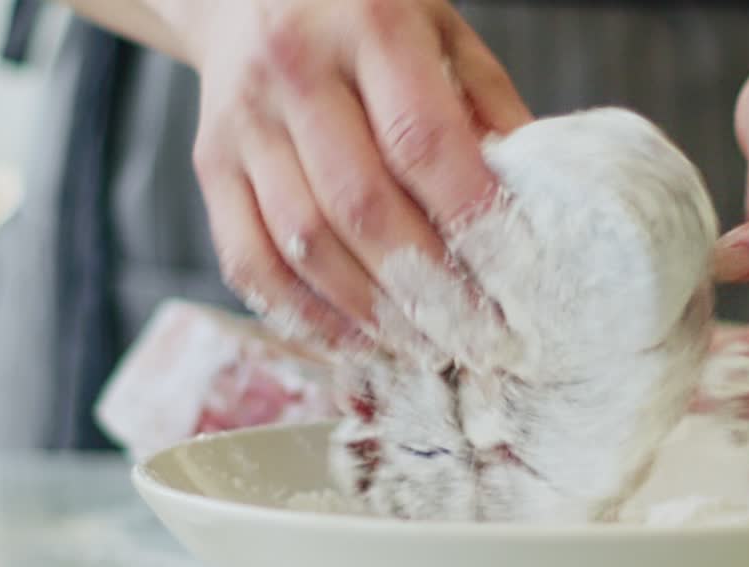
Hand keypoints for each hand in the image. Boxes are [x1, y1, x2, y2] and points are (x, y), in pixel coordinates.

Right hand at [174, 0, 530, 347]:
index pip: (424, 141)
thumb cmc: (368, 16)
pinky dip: (306, 315)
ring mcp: (243, 123)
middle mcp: (295, 70)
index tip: (518, 278)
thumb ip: (489, 109)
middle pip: (363, 206)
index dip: (472, 220)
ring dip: (374, 315)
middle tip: (483, 339)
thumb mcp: (444, 32)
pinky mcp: (211, 166)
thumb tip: (537, 206)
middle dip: (431, 290)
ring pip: (305, 245)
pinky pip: (250, 262)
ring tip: (432, 351)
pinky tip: (359, 342)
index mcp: (370, 24)